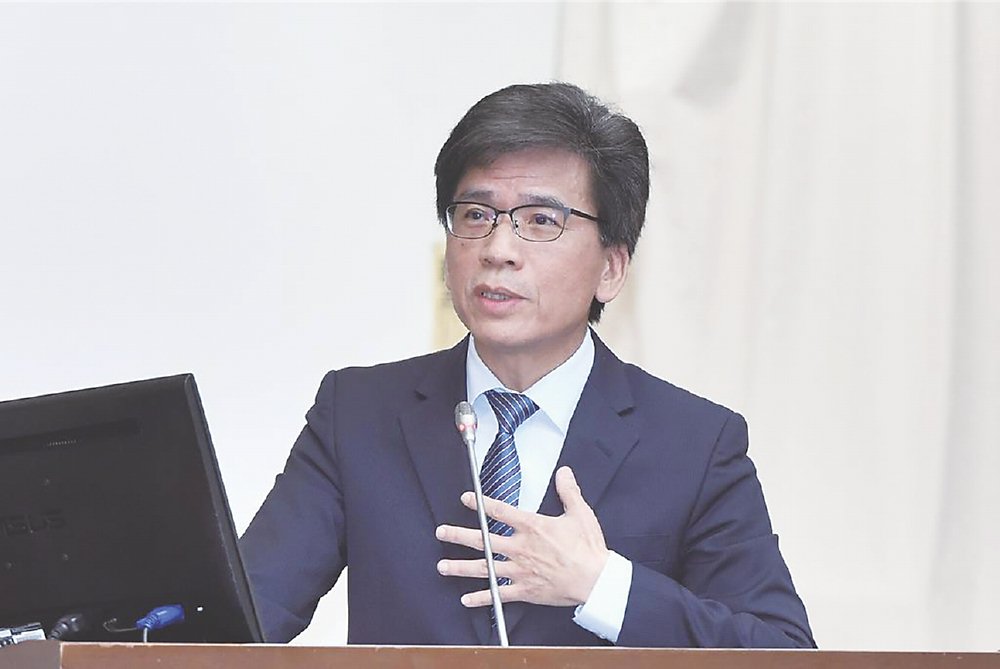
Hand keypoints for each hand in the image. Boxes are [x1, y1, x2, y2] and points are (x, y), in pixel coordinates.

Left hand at [435, 466, 607, 607]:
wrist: (595, 580)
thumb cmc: (588, 549)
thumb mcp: (580, 513)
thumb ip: (568, 491)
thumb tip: (564, 473)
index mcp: (532, 527)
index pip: (500, 512)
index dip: (480, 503)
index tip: (466, 499)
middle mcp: (521, 548)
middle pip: (483, 540)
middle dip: (459, 536)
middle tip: (442, 533)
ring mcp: (520, 571)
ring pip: (484, 568)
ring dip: (461, 567)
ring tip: (443, 566)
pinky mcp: (525, 590)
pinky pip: (498, 595)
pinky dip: (482, 598)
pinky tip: (466, 599)